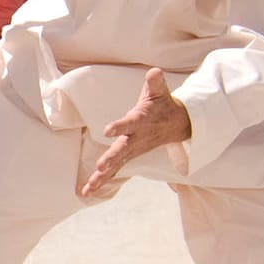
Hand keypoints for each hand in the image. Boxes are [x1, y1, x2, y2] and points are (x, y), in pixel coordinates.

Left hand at [80, 68, 191, 196]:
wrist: (177, 124)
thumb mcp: (160, 92)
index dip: (120, 126)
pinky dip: (101, 181)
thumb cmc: (162, 105)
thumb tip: (155, 72)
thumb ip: (156, 83)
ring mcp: (133, 150)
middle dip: (112, 158)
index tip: (108, 130)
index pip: (130, 123)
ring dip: (102, 177)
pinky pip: (114, 171)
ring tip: (89, 187)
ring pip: (116, 165)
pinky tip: (87, 191)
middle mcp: (136, 138)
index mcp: (141, 121)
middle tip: (100, 166)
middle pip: (122, 149)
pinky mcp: (128, 156)